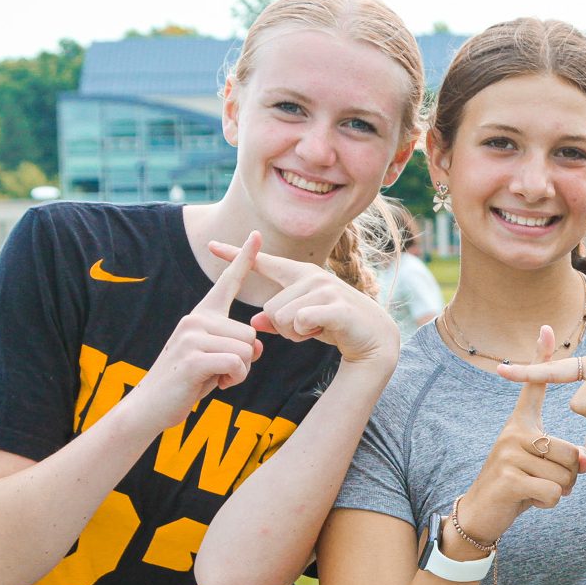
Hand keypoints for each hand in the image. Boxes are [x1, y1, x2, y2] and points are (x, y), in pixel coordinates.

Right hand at [133, 232, 263, 429]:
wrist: (150, 406)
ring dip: (239, 372)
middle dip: (244, 359)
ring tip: (212, 377)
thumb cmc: (188, 382)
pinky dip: (234, 379)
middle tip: (217, 370)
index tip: (257, 234)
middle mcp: (196, 318)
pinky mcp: (194, 356)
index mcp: (202, 315)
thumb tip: (257, 345)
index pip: (228, 283)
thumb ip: (237, 347)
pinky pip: (238, 364)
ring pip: (247, 350)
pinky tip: (213, 384)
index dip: (245, 258)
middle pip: (251, 333)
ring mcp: (193, 335)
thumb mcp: (217, 360)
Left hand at [207, 240, 400, 370]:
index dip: (237, 255)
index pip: (265, 263)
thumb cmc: (337, 327)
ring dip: (296, 334)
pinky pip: (300, 322)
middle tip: (309, 328)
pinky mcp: (334, 306)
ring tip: (317, 329)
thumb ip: (279, 319)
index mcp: (301, 275)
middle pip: (269, 308)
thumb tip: (255, 321)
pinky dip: (307, 334)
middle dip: (284, 328)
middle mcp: (311, 276)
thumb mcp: (304, 323)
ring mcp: (324, 289)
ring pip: (282, 318)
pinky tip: (324, 332)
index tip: (210, 245)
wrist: (375, 339)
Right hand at [459, 327, 585, 540]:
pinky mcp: (509, 478)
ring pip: (565, 475)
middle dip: (570, 477)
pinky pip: (553, 491)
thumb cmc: (516, 487)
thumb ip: (565, 458)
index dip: (542, 358)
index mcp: (520, 423)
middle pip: (571, 452)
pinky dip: (549, 503)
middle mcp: (513, 432)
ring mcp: (509, 453)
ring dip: (560, 491)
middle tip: (545, 482)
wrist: (481, 514)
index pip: (535, 387)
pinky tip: (530, 501)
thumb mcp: (540, 465)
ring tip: (536, 490)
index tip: (547, 328)